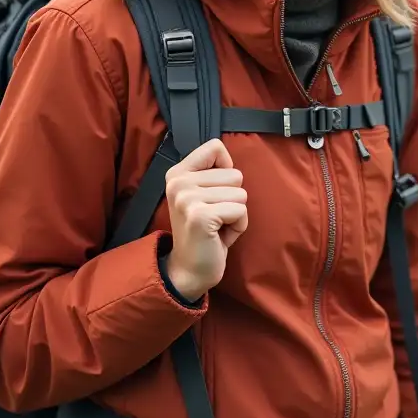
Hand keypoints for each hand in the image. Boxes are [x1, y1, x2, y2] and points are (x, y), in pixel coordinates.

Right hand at [164, 138, 246, 301]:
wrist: (190, 270)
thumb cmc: (205, 230)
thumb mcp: (203, 194)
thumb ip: (212, 173)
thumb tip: (226, 156)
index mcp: (177, 173)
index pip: (215, 147)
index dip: (226, 170)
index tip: (214, 192)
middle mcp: (178, 182)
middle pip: (234, 173)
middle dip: (233, 198)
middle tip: (215, 217)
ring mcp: (187, 199)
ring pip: (240, 194)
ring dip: (236, 214)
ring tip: (217, 227)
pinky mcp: (200, 216)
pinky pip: (240, 211)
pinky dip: (238, 226)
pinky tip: (220, 236)